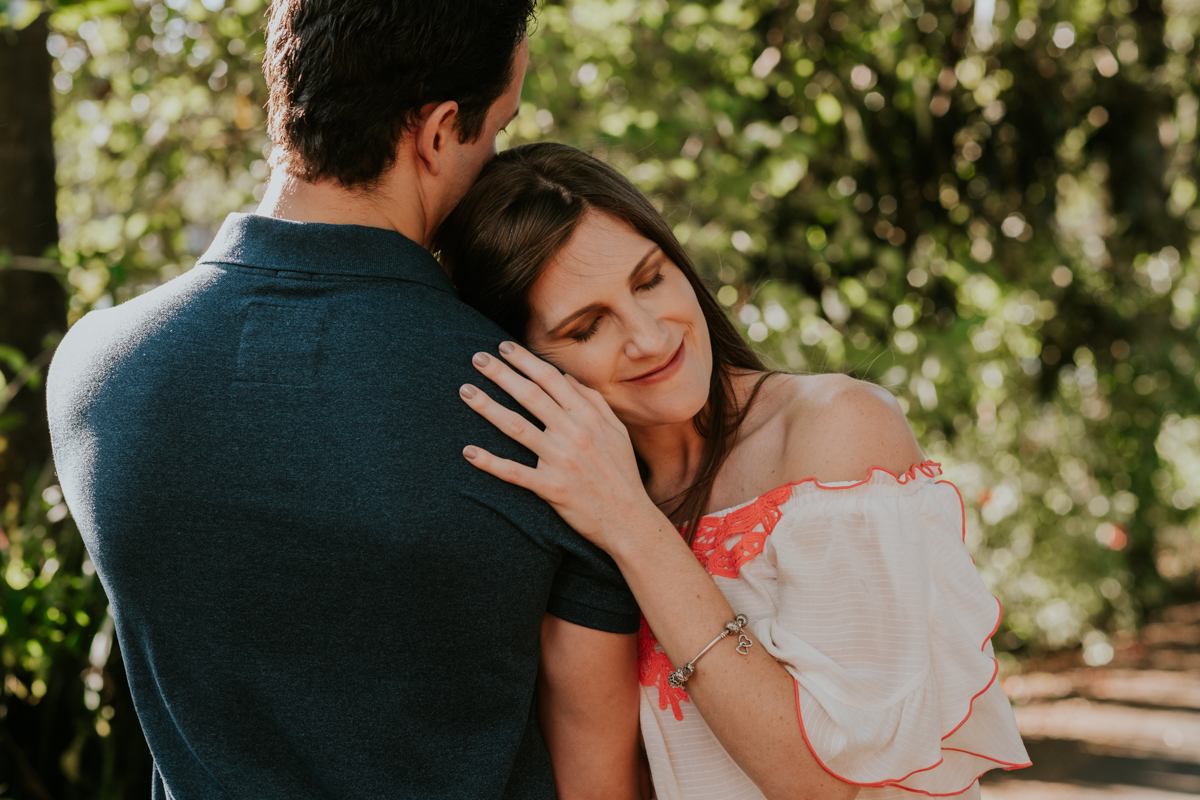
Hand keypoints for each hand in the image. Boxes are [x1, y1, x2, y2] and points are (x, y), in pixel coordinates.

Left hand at [459, 341, 661, 549]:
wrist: (629, 519)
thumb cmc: (621, 473)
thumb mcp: (617, 431)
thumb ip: (593, 402)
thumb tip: (567, 378)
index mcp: (588, 417)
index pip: (551, 380)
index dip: (526, 361)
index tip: (504, 347)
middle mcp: (574, 434)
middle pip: (530, 396)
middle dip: (502, 374)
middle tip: (476, 357)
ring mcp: (561, 461)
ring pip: (517, 427)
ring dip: (489, 407)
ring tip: (466, 391)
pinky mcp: (552, 488)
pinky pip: (516, 472)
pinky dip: (491, 462)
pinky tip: (469, 452)